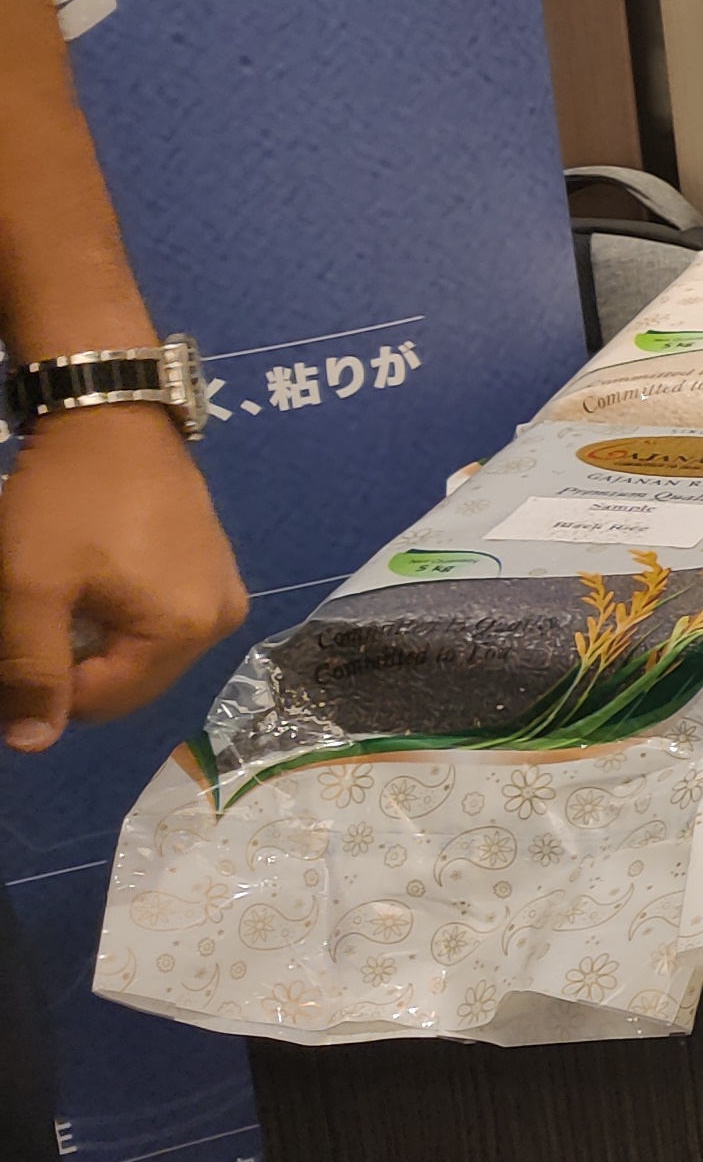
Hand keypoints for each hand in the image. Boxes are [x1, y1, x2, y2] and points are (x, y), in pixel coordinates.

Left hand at [0, 404, 245, 748]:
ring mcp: (222, 593)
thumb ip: (31, 670)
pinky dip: (120, 616)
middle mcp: (218, 621)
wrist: (111, 416)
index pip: (100, 703)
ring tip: (64, 595)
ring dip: (94, 643)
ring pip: (143, 653)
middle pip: (129, 682)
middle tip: (34, 614)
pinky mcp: (215, 569)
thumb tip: (33, 744)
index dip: (42, 689)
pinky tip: (95, 579)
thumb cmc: (67, 501)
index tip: (11, 644)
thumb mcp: (30, 587)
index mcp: (183, 632)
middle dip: (73, 666)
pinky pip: (161, 620)